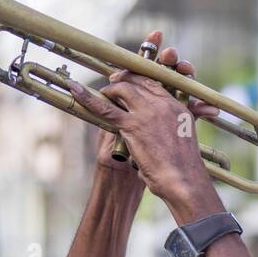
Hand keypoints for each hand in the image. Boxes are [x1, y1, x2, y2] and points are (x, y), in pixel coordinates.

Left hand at [73, 31, 220, 203]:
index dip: (140, 76)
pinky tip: (74, 89)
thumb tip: (155, 130)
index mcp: (178, 107)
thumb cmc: (183, 168)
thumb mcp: (182, 141)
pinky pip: (105, 108)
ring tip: (105, 93)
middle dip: (123, 78)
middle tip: (113, 82)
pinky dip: (87, 98)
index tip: (130, 78)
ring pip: (123, 88)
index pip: (156, 81)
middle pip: (138, 79)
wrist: (183, 180)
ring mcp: (148, 113)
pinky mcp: (132, 125)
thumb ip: (170, 129)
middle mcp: (163, 104)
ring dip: (110, 89)